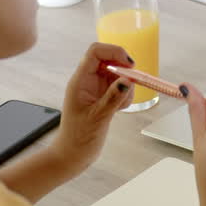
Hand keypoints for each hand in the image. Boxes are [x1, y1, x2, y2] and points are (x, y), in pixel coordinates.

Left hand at [51, 42, 136, 173]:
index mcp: (80, 81)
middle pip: (109, 60)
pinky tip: (120, 110)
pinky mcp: (104, 97)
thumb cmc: (78, 138)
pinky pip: (120, 87)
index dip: (114, 52)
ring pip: (117, 75)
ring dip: (126, 86)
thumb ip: (113, 98)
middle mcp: (87, 81)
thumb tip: (127, 80)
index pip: (95, 52)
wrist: (73, 154)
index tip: (130, 65)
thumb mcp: (97, 118)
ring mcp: (96, 89)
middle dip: (124, 71)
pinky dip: (125, 95)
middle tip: (132, 86)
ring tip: (121, 105)